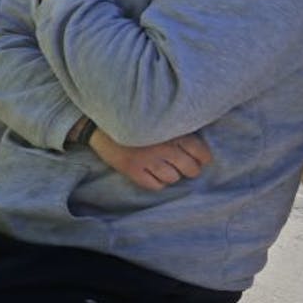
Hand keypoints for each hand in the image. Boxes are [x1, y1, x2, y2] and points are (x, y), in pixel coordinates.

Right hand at [89, 129, 212, 190]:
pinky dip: (157, 182)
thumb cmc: (135, 119)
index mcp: (174, 131)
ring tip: (164, 167)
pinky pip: (156, 186)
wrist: (101, 122)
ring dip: (172, 175)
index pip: (202, 154)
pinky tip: (152, 173)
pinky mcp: (133, 170)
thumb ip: (179, 128)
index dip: (201, 159)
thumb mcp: (161, 117)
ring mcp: (148, 159)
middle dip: (189, 169)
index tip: (197, 158)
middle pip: (191, 169)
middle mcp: (164, 147)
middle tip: (181, 164)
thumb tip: (198, 146)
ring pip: (173, 178)